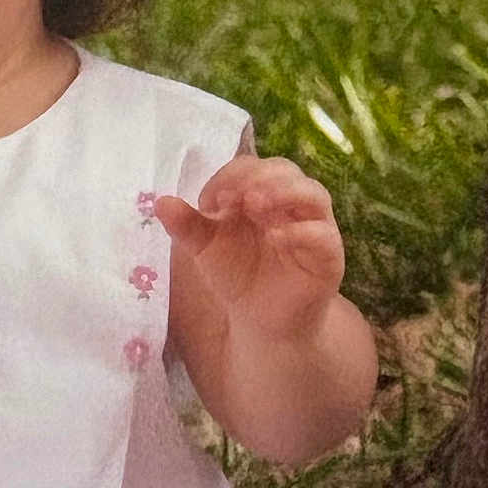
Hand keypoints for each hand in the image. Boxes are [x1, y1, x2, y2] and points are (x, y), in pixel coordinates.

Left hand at [154, 155, 345, 343]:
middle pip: (285, 170)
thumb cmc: (237, 275)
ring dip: (284, 193)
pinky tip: (277, 238)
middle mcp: (290, 204)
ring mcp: (313, 226)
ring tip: (257, 207)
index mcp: (260, 194)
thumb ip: (187, 226)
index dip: (232, 176)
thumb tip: (160, 202)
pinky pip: (323, 234)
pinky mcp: (328, 255)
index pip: (252, 167)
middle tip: (236, 199)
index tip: (212, 201)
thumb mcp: (205, 249)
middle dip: (259, 178)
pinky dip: (301, 231)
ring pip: (313, 193)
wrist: (260, 321)